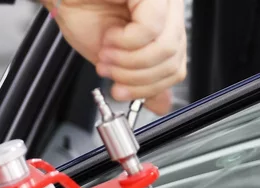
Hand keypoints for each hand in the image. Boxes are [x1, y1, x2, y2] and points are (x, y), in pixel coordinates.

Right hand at [43, 0, 186, 113]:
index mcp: (165, 26)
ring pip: (165, 48)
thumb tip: (159, 104)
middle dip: (134, 77)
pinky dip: (126, 41)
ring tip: (107, 53)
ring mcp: (163, 1)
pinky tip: (110, 35)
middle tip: (109, 70)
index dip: (147, 88)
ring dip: (128, 60)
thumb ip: (139, 79)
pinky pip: (150, 29)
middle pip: (172, 61)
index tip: (120, 89)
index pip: (176, 68)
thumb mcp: (114, 58)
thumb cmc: (83, 14)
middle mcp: (169, 10)